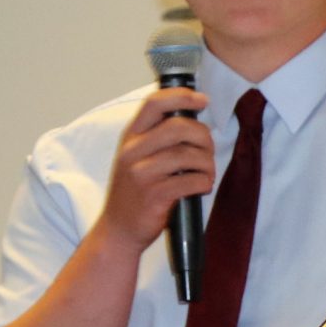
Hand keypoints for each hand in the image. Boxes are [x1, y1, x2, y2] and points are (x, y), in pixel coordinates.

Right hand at [94, 86, 212, 251]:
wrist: (118, 230)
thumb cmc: (134, 192)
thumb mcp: (136, 158)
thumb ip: (157, 137)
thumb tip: (193, 120)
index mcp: (130, 137)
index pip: (154, 103)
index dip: (181, 96)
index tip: (202, 100)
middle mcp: (132, 151)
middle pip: (178, 127)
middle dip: (202, 136)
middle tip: (208, 149)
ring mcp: (141, 173)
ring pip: (188, 155)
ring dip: (207, 163)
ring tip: (207, 172)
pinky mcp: (154, 195)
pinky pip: (190, 180)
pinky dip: (204, 182)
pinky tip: (202, 186)